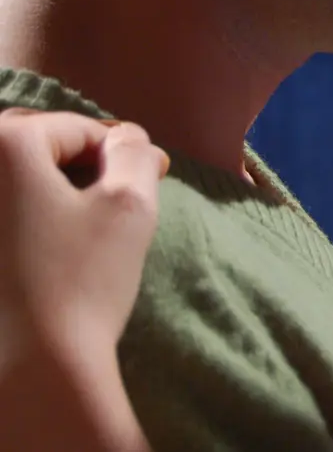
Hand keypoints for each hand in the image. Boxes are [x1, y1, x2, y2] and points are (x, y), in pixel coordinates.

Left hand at [0, 109, 166, 450]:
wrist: (32, 368)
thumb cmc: (82, 281)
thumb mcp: (129, 205)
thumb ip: (134, 153)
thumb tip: (128, 138)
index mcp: (4, 144)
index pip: (75, 129)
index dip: (119, 151)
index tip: (153, 177)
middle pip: (32, 145)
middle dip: (76, 162)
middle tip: (115, 195)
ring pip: (10, 180)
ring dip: (46, 188)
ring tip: (82, 225)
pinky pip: (0, 213)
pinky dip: (20, 217)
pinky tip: (45, 249)